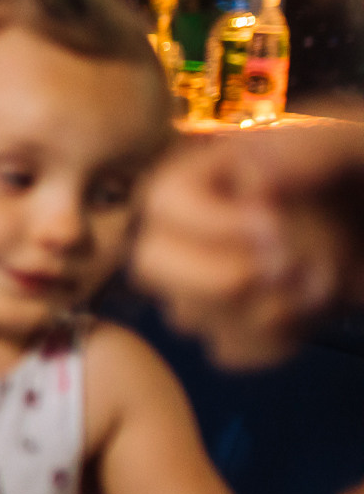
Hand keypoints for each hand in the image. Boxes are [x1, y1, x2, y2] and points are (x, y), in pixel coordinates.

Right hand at [133, 121, 363, 368]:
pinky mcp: (243, 323)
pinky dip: (275, 341)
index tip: (275, 223)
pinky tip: (312, 310)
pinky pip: (228, 350)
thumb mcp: (357, 142)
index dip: (210, 223)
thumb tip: (254, 176)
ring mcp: (215, 279)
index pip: (160, 202)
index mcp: (214, 169)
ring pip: (188, 316)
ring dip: (264, 309)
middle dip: (220, 277)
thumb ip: (312, 147)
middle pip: (151, 264)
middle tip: (287, 267)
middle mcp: (198, 226)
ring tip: (320, 280)